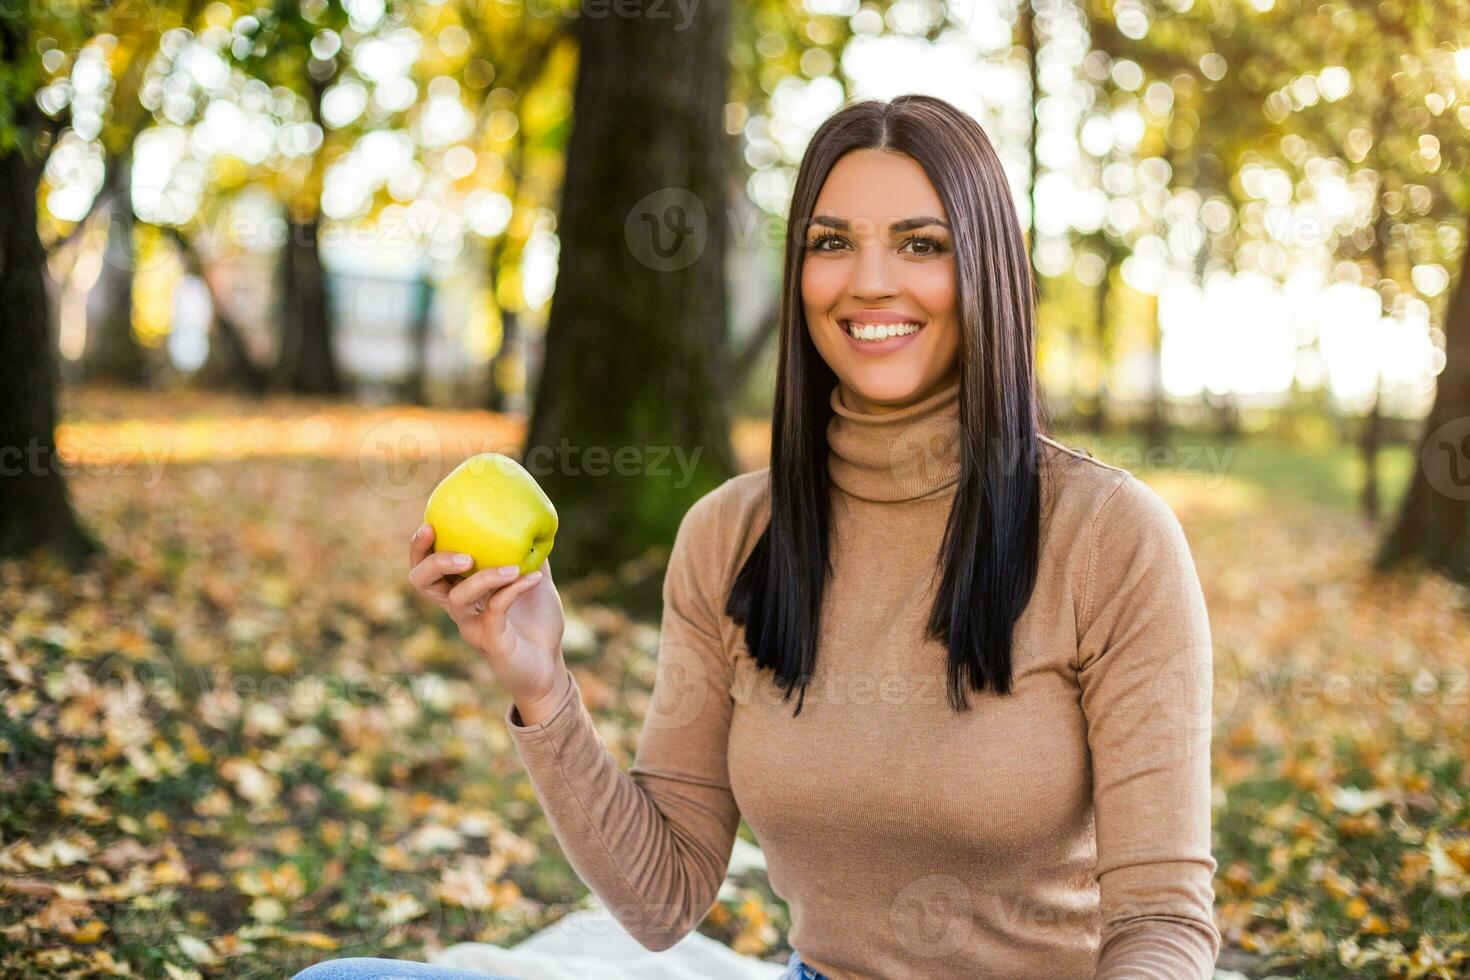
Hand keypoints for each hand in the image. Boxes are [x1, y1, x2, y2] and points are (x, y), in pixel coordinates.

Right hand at [407, 523, 568, 711]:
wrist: (549, 666)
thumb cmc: (537, 624)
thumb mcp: (535, 580)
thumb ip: (530, 554)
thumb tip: (533, 520)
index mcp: (462, 592)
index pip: (426, 569)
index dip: (419, 548)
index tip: (430, 524)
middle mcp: (459, 610)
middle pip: (423, 583)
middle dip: (435, 562)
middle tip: (464, 554)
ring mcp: (472, 627)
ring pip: (457, 599)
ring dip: (485, 577)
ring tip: (512, 567)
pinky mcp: (491, 643)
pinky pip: (494, 610)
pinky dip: (513, 590)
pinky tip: (534, 578)